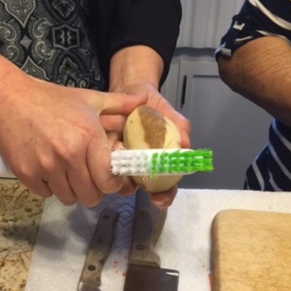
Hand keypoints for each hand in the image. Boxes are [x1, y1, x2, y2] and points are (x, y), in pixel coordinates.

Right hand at [0, 76, 146, 206]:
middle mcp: (68, 155)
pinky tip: (48, 169)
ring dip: (70, 190)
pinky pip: (46, 194)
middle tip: (87, 177)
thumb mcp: (89, 99)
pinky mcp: (27, 174)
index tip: (107, 178)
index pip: (108, 181)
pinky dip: (48, 187)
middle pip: (90, 196)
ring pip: (68, 198)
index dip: (111, 183)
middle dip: (92, 190)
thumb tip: (145, 102)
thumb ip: (119, 104)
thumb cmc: (51, 100)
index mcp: (88, 138)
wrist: (10, 99)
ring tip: (67, 172)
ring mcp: (46, 166)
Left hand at [107, 82, 190, 207]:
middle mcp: (142, 166)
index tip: (158, 199)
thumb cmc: (154, 106)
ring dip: (121, 171)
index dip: (164, 196)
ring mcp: (124, 162)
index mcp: (161, 162)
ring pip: (120, 180)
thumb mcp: (170, 114)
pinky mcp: (106, 154)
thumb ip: (180, 128)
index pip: (166, 187)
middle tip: (133, 174)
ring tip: (121, 148)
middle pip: (142, 188)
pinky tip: (112, 142)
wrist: (132, 91)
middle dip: (137, 185)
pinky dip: (107, 157)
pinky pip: (104, 164)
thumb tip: (186, 145)